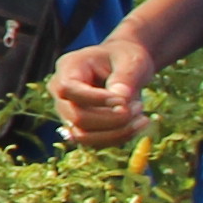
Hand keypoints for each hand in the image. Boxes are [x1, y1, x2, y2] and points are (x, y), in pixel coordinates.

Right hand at [50, 31, 157, 146]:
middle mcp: (60, 94)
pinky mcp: (80, 129)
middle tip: (139, 107)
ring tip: (142, 117)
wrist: (123, 67)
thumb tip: (121, 99)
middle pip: (76, 117)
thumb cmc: (124, 59)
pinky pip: (95, 143)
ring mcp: (68, 114)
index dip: (94, 99)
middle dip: (111, 119)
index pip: (68, 89)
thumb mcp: (130, 60)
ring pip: (83, 136)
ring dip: (116, 133)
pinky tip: (138, 124)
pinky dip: (119, 137)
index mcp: (68, 68)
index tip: (123, 100)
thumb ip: (125, 77)